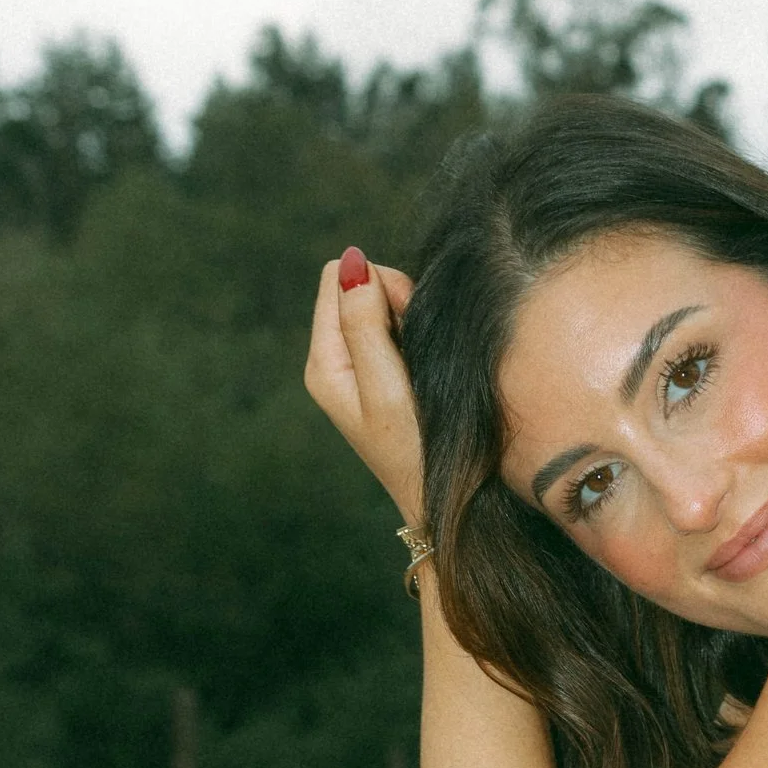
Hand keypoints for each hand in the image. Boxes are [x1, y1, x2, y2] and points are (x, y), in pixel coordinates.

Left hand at [305, 250, 424, 521]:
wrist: (444, 506)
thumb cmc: (416, 455)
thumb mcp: (387, 388)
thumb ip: (366, 324)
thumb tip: (351, 260)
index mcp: (324, 362)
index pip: (339, 277)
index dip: (381, 286)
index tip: (406, 326)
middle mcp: (336, 361)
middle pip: (362, 285)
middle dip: (398, 302)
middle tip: (420, 351)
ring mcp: (360, 368)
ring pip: (384, 305)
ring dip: (412, 322)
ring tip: (426, 367)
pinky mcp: (385, 375)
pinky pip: (399, 329)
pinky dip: (418, 338)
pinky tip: (428, 372)